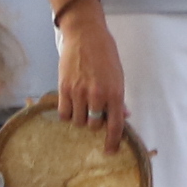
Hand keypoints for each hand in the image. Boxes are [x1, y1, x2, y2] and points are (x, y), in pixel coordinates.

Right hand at [57, 7, 125, 148]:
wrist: (85, 35)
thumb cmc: (105, 54)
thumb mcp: (118, 75)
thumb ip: (118, 98)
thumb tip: (123, 116)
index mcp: (115, 93)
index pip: (115, 125)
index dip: (113, 141)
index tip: (110, 151)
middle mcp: (97, 95)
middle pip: (94, 125)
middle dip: (95, 122)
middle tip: (94, 112)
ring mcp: (79, 92)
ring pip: (78, 121)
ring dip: (81, 118)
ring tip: (82, 105)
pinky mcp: (63, 88)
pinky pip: (64, 114)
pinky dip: (67, 114)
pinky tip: (71, 106)